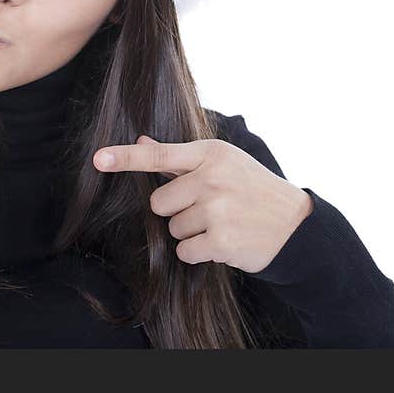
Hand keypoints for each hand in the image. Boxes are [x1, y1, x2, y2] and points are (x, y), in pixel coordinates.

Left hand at [93, 135, 312, 274]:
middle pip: (159, 203)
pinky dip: (197, 252)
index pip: (159, 155)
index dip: (125, 157)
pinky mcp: (221, 242)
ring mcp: (217, 210)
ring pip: (172, 229)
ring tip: (221, 224)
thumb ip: (179, 157)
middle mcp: (212, 179)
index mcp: (211, 154)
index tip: (98, 158)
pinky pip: (184, 251)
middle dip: (176, 210)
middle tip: (208, 208)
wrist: (295, 225)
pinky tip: (222, 242)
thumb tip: (141, 140)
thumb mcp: (222, 163)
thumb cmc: (251, 188)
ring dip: (191, 232)